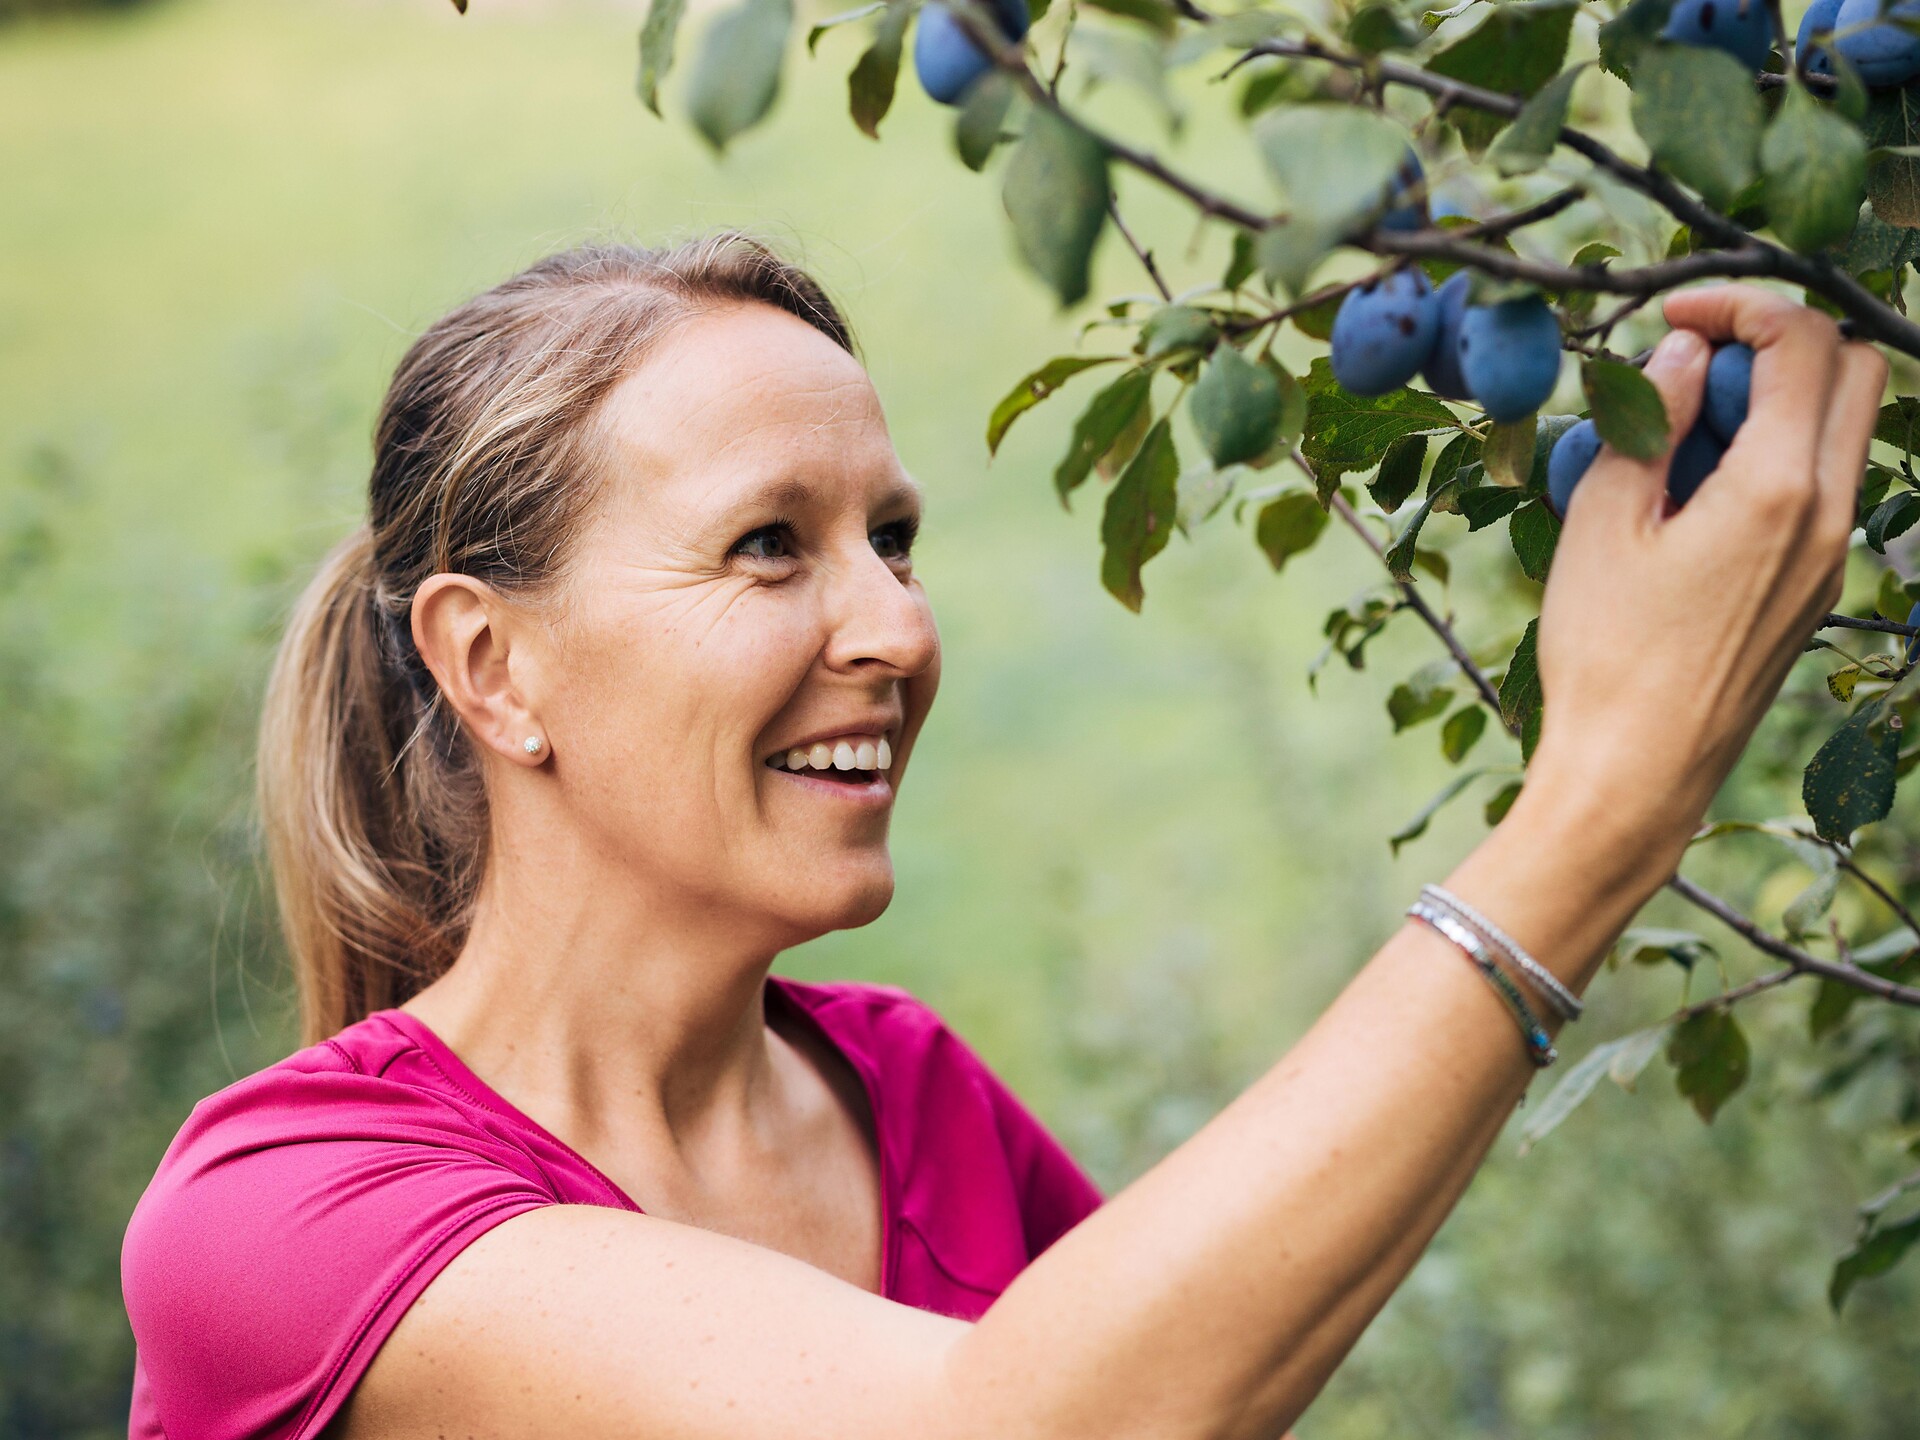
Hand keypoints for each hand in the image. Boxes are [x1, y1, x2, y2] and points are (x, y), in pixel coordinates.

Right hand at [1529, 284, 1886, 876]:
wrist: (1636, 772)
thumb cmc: (1606, 655)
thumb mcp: (1603, 525)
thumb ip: (1648, 423)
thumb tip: (1682, 352)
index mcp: (1777, 490)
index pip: (1800, 343)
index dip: (1739, 304)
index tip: (1673, 314)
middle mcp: (1828, 515)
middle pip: (1854, 370)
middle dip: (1778, 338)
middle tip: (1691, 357)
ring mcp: (1832, 555)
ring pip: (1842, 430)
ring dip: (1777, 398)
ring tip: (1680, 428)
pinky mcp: (1814, 586)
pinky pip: (1820, 486)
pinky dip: (1773, 454)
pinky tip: (1691, 491)